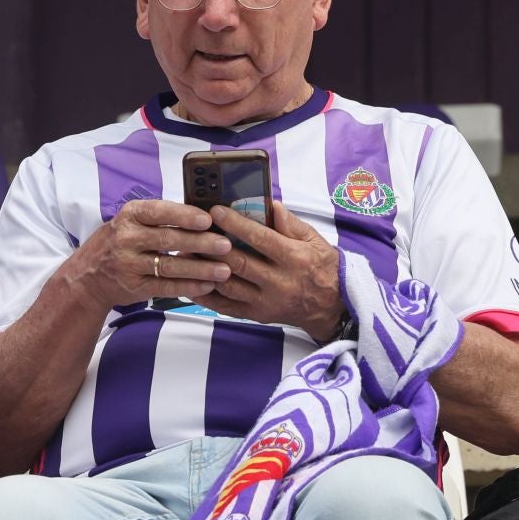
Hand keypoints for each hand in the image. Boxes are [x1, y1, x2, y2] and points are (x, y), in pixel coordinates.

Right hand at [65, 198, 233, 311]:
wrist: (87, 276)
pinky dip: (188, 287)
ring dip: (200, 269)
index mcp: (129, 215)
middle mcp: (126, 238)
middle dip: (200, 243)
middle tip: (226, 245)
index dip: (184, 215)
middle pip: (168, 239)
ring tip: (224, 270)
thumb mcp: (131, 222)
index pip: (159, 211)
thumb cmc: (118, 243)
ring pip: (170, 266)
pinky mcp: (134, 287)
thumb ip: (160, 219)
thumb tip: (204, 217)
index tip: (208, 219)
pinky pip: (165, 287)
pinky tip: (207, 286)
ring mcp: (128, 264)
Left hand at [195, 201, 345, 339]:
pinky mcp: (258, 314)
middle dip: (213, 246)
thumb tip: (271, 204)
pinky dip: (207, 296)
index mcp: (294, 258)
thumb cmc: (321, 267)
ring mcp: (267, 301)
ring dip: (205, 270)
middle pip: (239, 262)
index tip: (216, 211)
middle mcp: (280, 282)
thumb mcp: (314, 240)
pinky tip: (192, 283)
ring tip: (187, 253)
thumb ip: (291, 223)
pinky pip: (227, 307)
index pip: (260, 239)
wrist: (331, 306)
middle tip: (193, 231)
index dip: (236, 224)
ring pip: (228, 285)